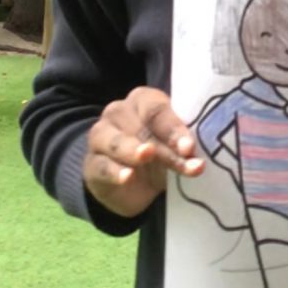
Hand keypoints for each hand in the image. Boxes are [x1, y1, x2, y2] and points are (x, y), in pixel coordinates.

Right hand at [84, 86, 204, 217]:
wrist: (132, 187)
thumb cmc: (158, 156)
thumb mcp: (174, 149)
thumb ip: (183, 146)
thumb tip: (195, 152)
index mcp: (143, 100)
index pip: (157, 109)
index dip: (174, 127)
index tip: (189, 147)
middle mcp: (118, 112)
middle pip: (141, 127)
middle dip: (165, 147)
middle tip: (185, 162)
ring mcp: (100, 136)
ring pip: (116, 141)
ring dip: (133, 150)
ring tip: (146, 156)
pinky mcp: (91, 164)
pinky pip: (101, 165)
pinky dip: (114, 171)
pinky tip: (127, 177)